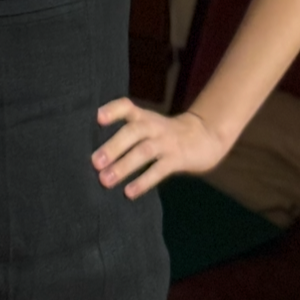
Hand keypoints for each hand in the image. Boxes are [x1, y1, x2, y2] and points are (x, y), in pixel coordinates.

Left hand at [91, 98, 225, 199]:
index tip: (98, 118)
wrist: (205, 136)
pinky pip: (159, 170)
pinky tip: (129, 192)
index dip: (113, 110)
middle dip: (113, 146)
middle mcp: (154, 127)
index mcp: (143, 117)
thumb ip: (126, 134)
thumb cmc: (165, 135)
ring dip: (123, 166)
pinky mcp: (177, 159)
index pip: (126, 107)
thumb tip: (95, 156)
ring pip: (144, 151)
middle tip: (94, 162)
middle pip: (133, 131)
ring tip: (105, 180)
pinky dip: (144, 181)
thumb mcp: (148, 127)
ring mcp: (166, 142)